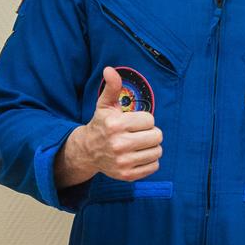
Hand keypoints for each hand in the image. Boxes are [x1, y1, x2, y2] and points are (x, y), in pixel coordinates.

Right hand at [54, 67, 162, 186]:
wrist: (87, 152)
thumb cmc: (101, 125)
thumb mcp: (105, 105)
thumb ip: (112, 87)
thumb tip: (109, 69)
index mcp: (115, 125)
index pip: (150, 120)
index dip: (144, 120)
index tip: (132, 123)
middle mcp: (119, 144)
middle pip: (157, 136)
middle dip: (150, 133)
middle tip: (137, 134)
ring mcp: (123, 162)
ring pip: (158, 151)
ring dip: (151, 147)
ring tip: (138, 144)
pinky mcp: (127, 175)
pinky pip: (154, 166)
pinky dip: (150, 161)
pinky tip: (138, 156)